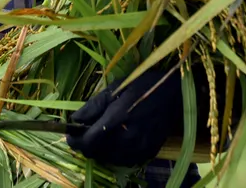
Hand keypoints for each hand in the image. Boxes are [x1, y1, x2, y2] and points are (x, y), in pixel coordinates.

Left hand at [66, 68, 182, 165]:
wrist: (175, 94)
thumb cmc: (142, 85)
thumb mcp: (115, 88)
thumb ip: (93, 106)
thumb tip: (73, 120)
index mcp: (117, 118)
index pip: (88, 141)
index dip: (74, 140)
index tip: (70, 134)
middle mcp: (128, 138)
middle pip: (96, 153)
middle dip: (86, 145)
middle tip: (84, 133)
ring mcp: (139, 148)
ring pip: (108, 159)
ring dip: (100, 150)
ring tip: (100, 135)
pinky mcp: (147, 153)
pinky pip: (123, 160)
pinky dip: (115, 154)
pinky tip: (116, 141)